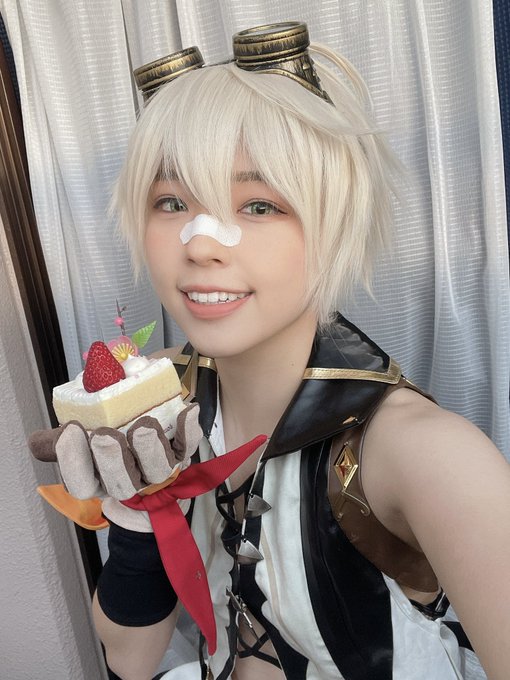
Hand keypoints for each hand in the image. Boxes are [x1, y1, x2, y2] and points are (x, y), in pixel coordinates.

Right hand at [29, 404, 202, 527]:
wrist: (149, 449)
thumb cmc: (110, 446)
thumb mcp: (81, 443)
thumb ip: (61, 440)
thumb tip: (37, 441)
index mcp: (99, 480)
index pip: (82, 483)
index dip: (74, 461)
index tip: (70, 431)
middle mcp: (130, 482)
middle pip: (121, 482)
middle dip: (112, 459)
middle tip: (104, 434)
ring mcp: (158, 472)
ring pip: (157, 469)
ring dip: (150, 448)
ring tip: (143, 425)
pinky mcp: (182, 456)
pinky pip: (188, 447)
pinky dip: (188, 430)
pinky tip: (186, 410)